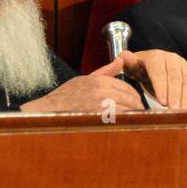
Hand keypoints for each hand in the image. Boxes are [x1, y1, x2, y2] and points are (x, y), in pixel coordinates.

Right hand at [19, 58, 143, 113]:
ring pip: (128, 110)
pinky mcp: (99, 119)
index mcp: (101, 81)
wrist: (46, 111)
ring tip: (134, 121)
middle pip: (132, 99)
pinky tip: (123, 126)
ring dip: (133, 116)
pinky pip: (119, 120)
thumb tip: (120, 61)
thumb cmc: (65, 96)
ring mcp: (101, 106)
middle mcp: (103, 91)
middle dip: (136, 107)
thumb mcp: (84, 79)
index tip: (136, 103)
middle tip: (139, 114)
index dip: (134, 97)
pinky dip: (124, 123)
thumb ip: (106, 72)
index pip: (129, 88)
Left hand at [120, 49, 186, 108]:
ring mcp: (182, 63)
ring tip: (183, 110)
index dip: (161, 88)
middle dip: (175, 95)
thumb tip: (124, 56)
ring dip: (186, 96)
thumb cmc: (138, 68)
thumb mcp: (129, 65)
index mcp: (155, 56)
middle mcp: (171, 58)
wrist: (150, 64)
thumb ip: (126, 62)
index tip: (162, 103)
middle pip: (175, 77)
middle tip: (174, 109)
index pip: (159, 73)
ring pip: (186, 80)